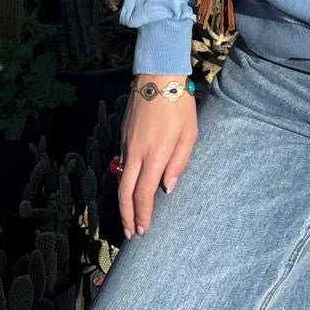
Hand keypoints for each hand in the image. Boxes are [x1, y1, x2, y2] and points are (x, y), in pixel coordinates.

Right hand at [118, 76, 198, 239]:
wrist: (157, 76)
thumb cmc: (179, 105)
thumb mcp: (189, 133)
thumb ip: (179, 163)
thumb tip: (167, 187)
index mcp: (154, 155)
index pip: (144, 194)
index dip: (142, 214)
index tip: (143, 230)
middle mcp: (135, 153)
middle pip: (125, 192)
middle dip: (127, 216)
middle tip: (130, 233)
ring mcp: (126, 144)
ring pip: (120, 179)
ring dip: (124, 200)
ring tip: (130, 215)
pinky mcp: (122, 136)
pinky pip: (121, 164)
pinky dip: (123, 182)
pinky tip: (129, 188)